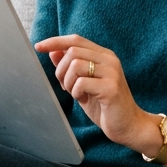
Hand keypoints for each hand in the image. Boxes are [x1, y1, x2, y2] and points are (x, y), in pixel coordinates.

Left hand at [34, 35, 154, 150]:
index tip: (38, 46)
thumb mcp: (83, 84)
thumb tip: (53, 51)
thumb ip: (70, 67)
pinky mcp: (111, 88)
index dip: (55, 41)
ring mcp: (112, 73)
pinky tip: (84, 99)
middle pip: (72, 51)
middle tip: (65, 86)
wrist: (128, 126)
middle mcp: (109, 60)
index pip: (76, 40)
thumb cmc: (105, 106)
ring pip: (75, 65)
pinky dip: (76, 92)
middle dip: (60, 70)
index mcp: (104, 56)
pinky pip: (81, 82)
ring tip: (76, 93)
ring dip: (68, 82)